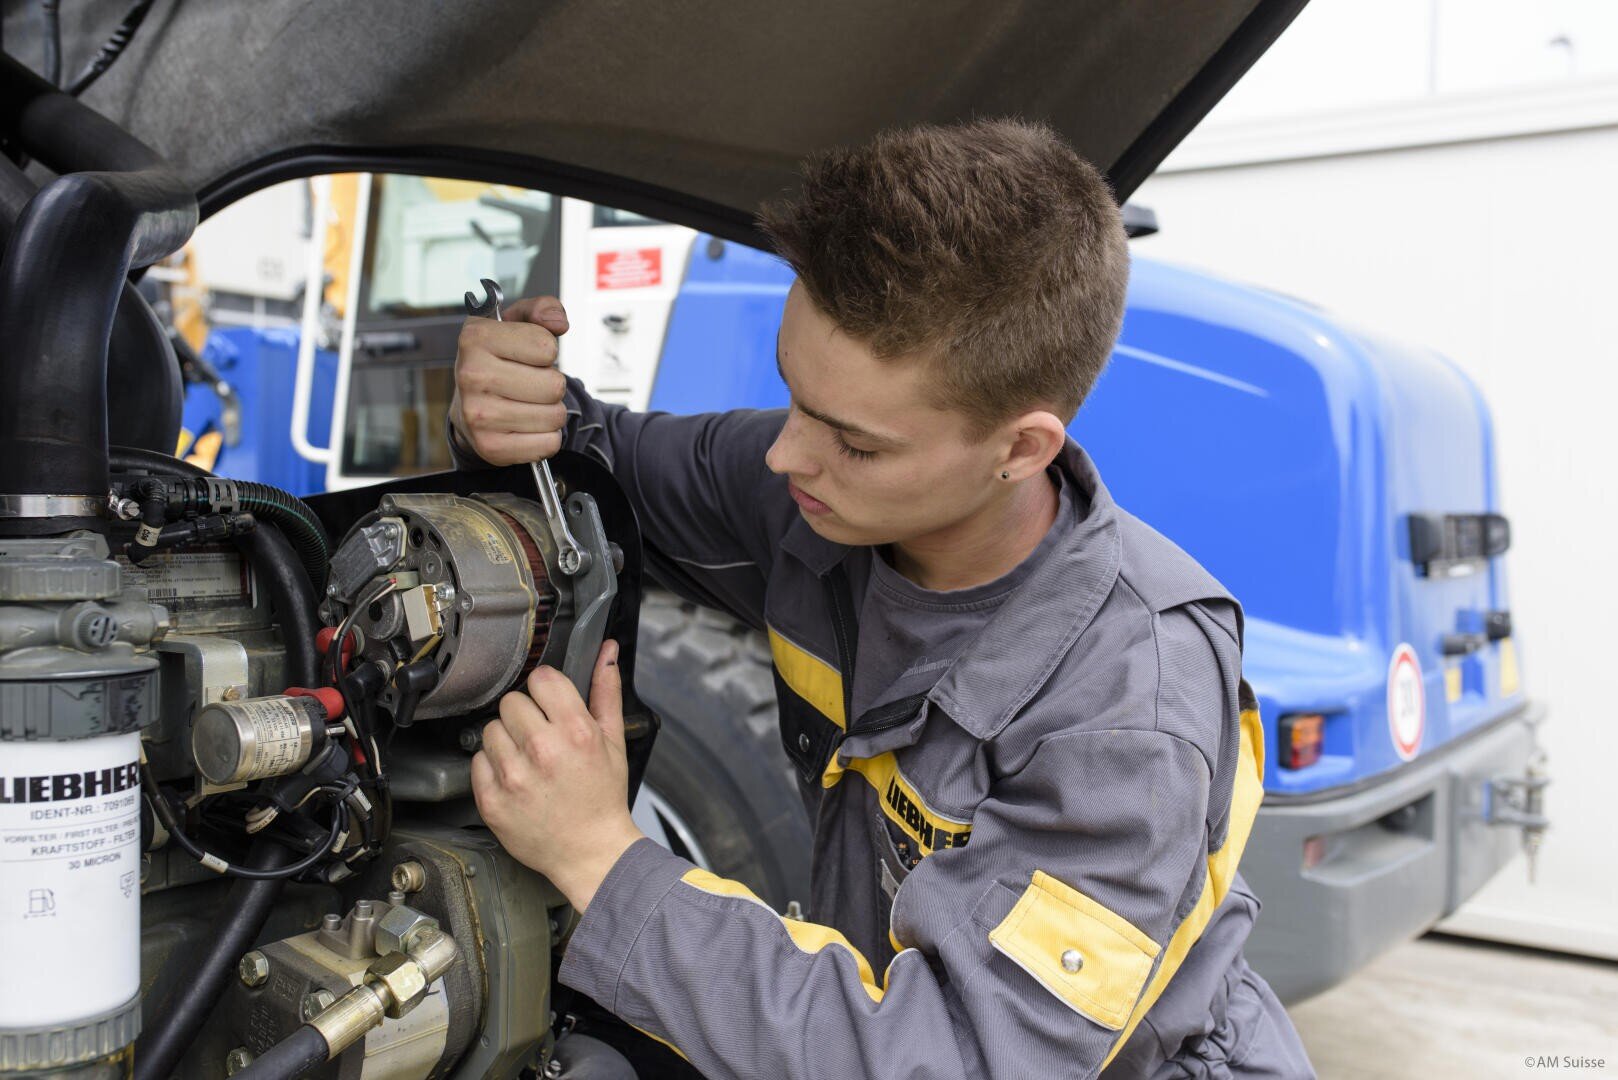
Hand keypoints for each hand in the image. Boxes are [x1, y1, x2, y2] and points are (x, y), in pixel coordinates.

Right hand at [449, 296, 572, 465]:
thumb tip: (558, 322)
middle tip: (529, 383)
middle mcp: (472, 375)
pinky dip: (545, 437)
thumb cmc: (497, 361)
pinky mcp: (491, 447)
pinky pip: (548, 444)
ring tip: (526, 403)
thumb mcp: (517, 323)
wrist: (468, 405)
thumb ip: (544, 309)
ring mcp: (478, 414)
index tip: (526, 355)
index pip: (546, 347)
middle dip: (551, 384)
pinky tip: (525, 426)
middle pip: (554, 385)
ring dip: (549, 411)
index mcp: (476, 338)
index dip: (546, 351)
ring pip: (554, 416)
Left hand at [470, 640, 644, 910]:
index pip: (541, 679)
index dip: (546, 690)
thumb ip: (606, 693)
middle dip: (525, 715)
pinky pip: (477, 762)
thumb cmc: (602, 799)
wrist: (590, 852)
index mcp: (575, 732)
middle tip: (539, 736)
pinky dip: (492, 768)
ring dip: (506, 740)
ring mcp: (513, 777)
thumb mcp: (614, 742)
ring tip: (527, 760)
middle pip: (511, 702)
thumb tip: (606, 653)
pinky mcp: (492, 800)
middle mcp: (542, 751)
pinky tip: (514, 779)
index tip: (550, 705)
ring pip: (490, 729)